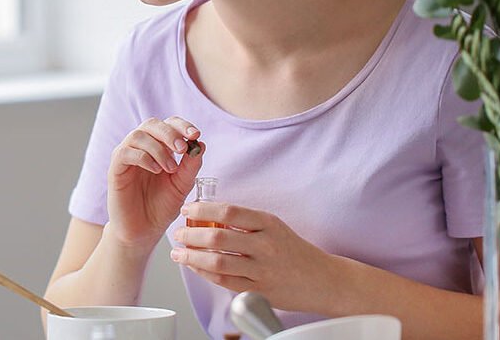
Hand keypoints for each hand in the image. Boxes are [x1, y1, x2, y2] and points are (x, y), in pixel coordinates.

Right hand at [107, 117, 204, 249]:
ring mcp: (126, 157)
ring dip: (158, 148)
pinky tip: (156, 171)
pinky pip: (125, 153)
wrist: (144, 231)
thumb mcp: (182, 185)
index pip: (168, 124)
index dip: (182, 125)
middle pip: (151, 124)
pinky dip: (143, 157)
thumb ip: (191, 165)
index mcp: (158, 147)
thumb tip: (200, 143)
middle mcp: (140, 148)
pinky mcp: (115, 169)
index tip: (195, 134)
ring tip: (170, 168)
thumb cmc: (161, 207)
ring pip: (138, 135)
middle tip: (182, 149)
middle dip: (169, 133)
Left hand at [172, 202, 343, 313]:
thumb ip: (245, 222)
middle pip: (218, 238)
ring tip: (179, 253)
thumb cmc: (293, 251)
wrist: (322, 279)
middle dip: (191, 236)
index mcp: (268, 223)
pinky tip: (195, 267)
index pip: (228, 212)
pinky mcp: (259, 290)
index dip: (202, 210)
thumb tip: (208, 216)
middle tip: (178, 234)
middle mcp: (265, 245)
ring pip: (217, 263)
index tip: (187, 210)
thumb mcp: (273, 226)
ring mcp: (262, 269)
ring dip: (192, 257)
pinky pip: (224, 281)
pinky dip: (204, 273)